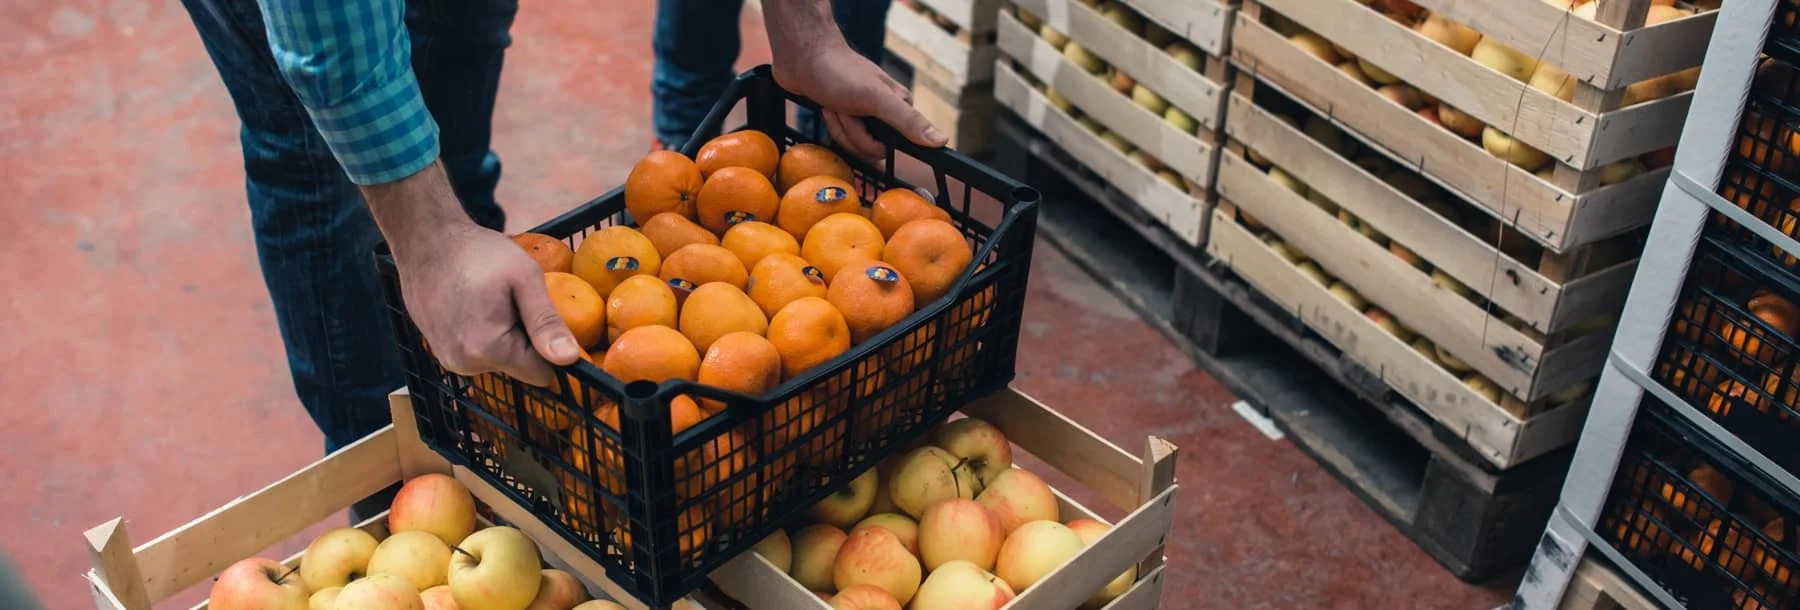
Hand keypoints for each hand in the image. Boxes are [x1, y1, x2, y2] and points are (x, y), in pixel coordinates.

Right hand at [366, 162, 581, 387]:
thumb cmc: (478, 253)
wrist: (427, 240)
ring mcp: (448, 359)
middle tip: (510, 300)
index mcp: (488, 350)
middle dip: (524, 337)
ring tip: (490, 299)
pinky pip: (477, 351)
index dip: (550, 348)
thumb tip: (570, 359)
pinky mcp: (439, 351)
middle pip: (519, 365)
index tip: (541, 316)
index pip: (541, 373)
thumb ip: (547, 322)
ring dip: (503, 334)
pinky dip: (483, 332)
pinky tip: (474, 304)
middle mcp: (465, 364)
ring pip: (499, 358)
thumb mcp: (524, 279)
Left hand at [763, 1, 947, 158]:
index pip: (893, 147)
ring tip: (834, 104)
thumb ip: (908, 121)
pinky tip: (827, 107)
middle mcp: (885, 114)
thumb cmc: (840, 71)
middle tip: (844, 107)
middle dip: (850, 131)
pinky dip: (831, 123)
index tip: (861, 120)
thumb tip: (941, 141)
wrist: (803, 55)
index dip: (872, 141)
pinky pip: (841, 137)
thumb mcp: (876, 98)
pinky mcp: (846, 118)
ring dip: (838, 125)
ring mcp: (865, 117)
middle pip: (870, 149)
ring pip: (853, 144)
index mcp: (900, 108)